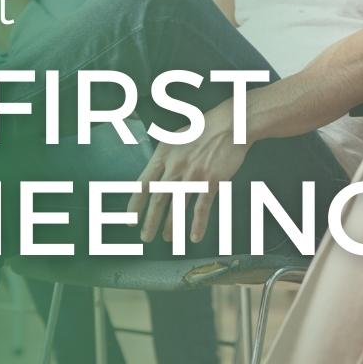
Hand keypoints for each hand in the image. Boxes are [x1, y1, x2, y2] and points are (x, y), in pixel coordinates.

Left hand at [129, 102, 249, 245]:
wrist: (230, 125)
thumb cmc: (203, 130)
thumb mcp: (175, 138)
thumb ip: (164, 157)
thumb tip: (154, 175)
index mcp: (164, 155)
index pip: (143, 184)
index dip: (136, 204)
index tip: (131, 220)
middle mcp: (176, 166)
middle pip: (158, 199)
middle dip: (151, 221)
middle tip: (146, 237)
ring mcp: (194, 174)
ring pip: (178, 206)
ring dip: (171, 226)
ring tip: (168, 238)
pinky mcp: (212, 181)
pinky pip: (202, 207)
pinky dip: (198, 224)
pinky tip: (195, 236)